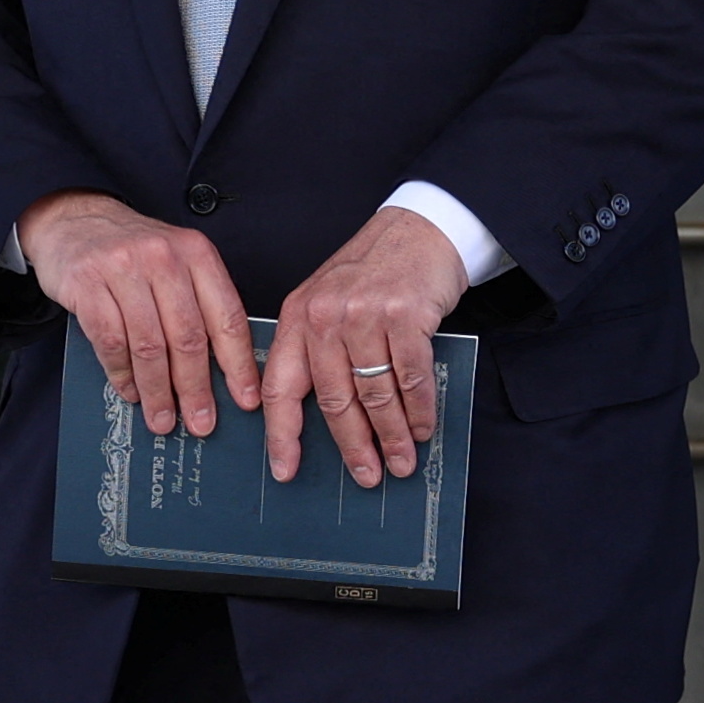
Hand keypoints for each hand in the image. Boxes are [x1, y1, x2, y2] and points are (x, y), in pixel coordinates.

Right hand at [20, 191, 258, 438]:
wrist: (74, 219)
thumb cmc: (132, 250)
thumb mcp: (175, 262)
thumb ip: (197, 304)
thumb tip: (221, 371)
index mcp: (196, 253)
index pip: (226, 316)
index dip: (238, 364)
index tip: (245, 399)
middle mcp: (164, 256)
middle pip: (188, 336)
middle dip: (196, 388)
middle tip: (201, 422)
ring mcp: (123, 267)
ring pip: (149, 344)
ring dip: (158, 391)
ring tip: (163, 419)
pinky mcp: (87, 282)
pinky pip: (111, 340)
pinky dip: (122, 374)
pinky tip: (130, 391)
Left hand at [264, 208, 467, 487]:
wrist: (420, 227)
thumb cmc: (374, 269)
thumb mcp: (328, 300)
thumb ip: (318, 349)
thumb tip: (329, 417)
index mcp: (297, 315)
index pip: (281, 386)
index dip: (281, 434)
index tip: (284, 469)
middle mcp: (325, 316)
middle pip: (334, 400)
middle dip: (353, 446)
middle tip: (366, 475)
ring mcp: (365, 315)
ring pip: (375, 395)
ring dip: (392, 436)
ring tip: (401, 460)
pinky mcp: (405, 315)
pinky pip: (411, 378)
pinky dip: (419, 410)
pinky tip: (422, 427)